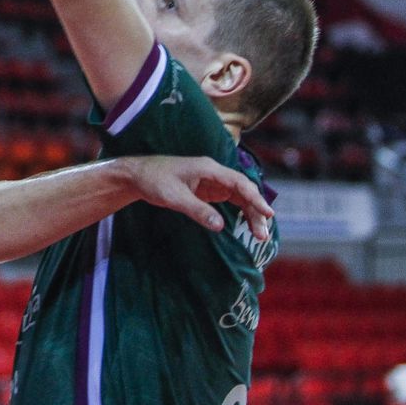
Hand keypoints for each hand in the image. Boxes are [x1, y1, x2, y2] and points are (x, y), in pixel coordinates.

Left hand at [124, 156, 272, 236]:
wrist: (137, 175)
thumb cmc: (153, 181)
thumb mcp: (173, 197)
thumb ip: (197, 210)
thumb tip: (220, 226)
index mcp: (208, 169)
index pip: (239, 182)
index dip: (255, 198)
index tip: (268, 214)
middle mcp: (214, 173)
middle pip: (244, 191)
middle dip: (256, 211)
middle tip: (262, 235)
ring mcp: (212, 182)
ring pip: (240, 197)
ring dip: (251, 214)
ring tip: (259, 236)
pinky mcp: (207, 190)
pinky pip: (230, 200)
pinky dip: (241, 212)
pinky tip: (247, 225)